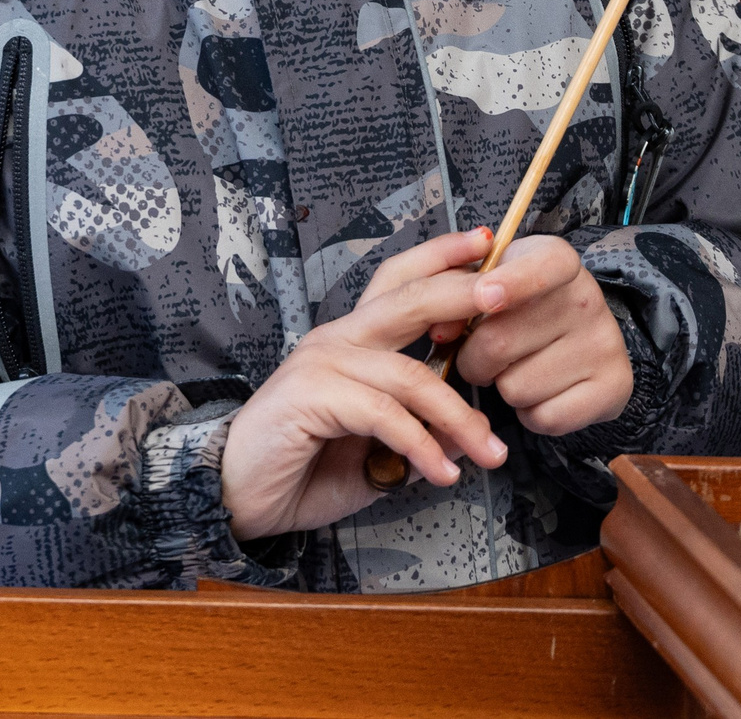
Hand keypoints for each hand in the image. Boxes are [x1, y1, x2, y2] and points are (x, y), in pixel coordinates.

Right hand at [220, 227, 509, 540]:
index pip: (399, 282)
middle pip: (407, 298)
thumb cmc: (302, 469)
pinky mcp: (310, 396)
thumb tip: (472, 436)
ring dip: (459, 416)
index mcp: (352, 340)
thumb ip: (421, 437)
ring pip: (409, 373)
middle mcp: (336, 340)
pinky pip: (383, 414)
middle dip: (461, 291)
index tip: (486, 244)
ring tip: (491, 454)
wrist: (234, 497)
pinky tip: (440, 473)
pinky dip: (421, 445)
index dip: (440, 258)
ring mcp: (321, 364)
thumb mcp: (377, 452)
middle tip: (506, 296)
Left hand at [449, 233, 634, 436]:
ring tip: (520, 367)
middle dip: (475, 359)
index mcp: (556, 259)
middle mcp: (588, 298)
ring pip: (516, 388)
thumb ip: (456, 294)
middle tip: (486, 354)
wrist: (576, 334)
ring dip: (504, 386)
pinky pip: (544, 418)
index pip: (541, 268)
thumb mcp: (488, 281)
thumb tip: (442, 331)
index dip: (511, 283)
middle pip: (499, 342)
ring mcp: (605, 345)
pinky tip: (541, 390)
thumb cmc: (519, 305)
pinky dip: (530, 413)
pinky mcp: (614, 389)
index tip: (486, 298)